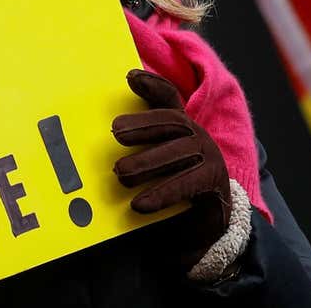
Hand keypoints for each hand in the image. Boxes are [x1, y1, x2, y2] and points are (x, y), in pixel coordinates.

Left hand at [112, 69, 232, 267]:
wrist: (202, 233)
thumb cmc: (169, 195)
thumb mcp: (150, 170)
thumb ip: (133, 153)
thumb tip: (95, 144)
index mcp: (181, 128)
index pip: (168, 99)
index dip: (152, 85)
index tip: (129, 77)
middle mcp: (197, 137)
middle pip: (172, 121)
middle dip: (143, 123)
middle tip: (115, 131)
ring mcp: (210, 159)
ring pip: (180, 150)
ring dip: (148, 161)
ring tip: (121, 173)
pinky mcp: (215, 185)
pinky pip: (188, 184)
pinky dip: (163, 192)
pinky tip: (140, 204)